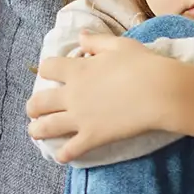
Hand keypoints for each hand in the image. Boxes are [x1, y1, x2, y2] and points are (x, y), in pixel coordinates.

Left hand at [28, 30, 180, 162]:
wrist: (161, 92)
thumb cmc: (143, 65)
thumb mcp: (120, 45)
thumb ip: (96, 41)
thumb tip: (80, 36)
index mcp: (77, 70)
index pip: (47, 68)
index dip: (47, 71)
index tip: (51, 75)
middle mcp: (72, 94)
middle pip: (38, 101)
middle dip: (33, 106)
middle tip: (34, 110)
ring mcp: (80, 117)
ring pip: (46, 127)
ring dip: (37, 130)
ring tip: (35, 132)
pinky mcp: (93, 136)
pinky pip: (71, 150)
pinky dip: (64, 155)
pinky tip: (62, 157)